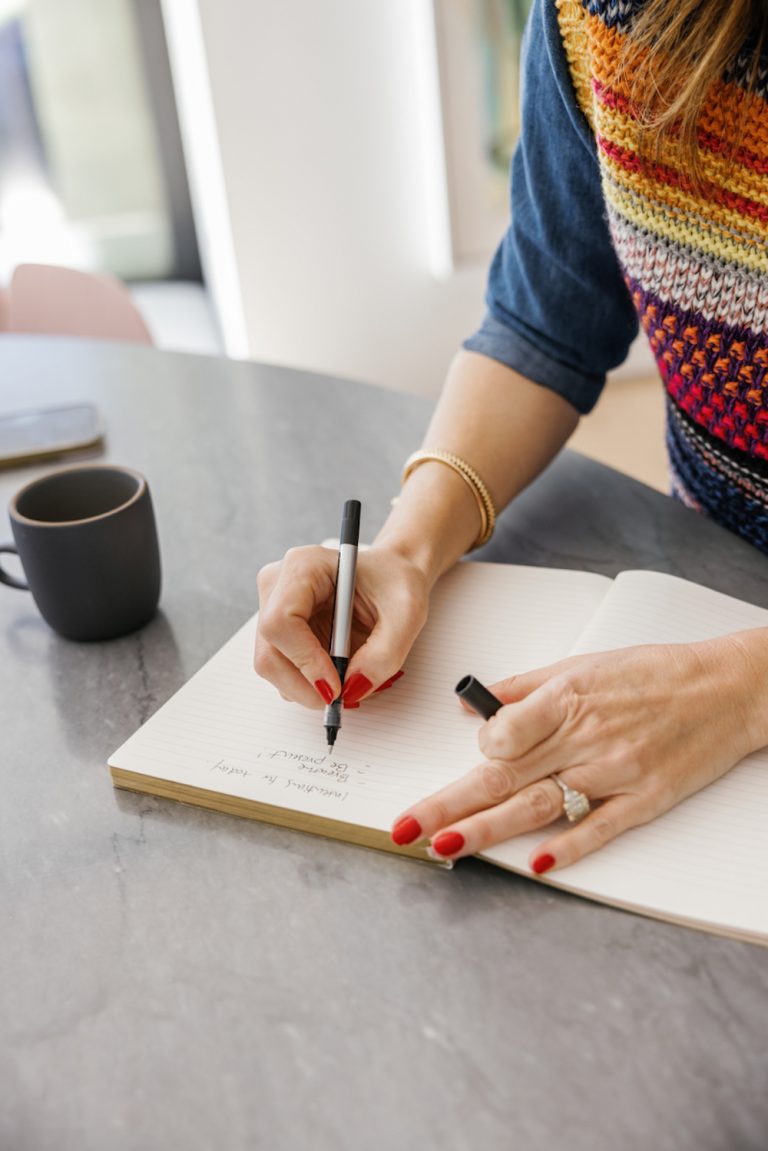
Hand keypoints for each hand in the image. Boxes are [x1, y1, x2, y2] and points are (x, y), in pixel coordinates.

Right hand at [255, 545, 429, 707]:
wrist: (390, 576)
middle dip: (306, 686)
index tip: (337, 686)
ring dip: (309, 687)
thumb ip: (384, 654)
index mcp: (304, 566)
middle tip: (343, 698)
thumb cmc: (395, 583)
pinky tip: (336, 669)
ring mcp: (271, 608)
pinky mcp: (277, 631)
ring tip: (349, 676)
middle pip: (269, 652)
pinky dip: (308, 683)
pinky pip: (282, 670)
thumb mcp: (407, 615)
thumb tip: (353, 689)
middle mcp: (278, 585)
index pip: (281, 622)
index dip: (305, 661)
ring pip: (272, 667)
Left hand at [391, 636, 760, 871]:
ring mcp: (616, 771)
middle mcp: (586, 737)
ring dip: (487, 830)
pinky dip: (568, 847)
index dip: (478, 750)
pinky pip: (600, 828)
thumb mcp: (582, 665)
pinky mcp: (645, 799)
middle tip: (407, 828)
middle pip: (504, 778)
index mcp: (567, 698)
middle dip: (448, 805)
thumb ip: (523, 689)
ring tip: (445, 847)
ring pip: (540, 806)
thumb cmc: (654, 673)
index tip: (469, 756)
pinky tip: (536, 864)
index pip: (503, 733)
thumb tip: (472, 707)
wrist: (727, 689)